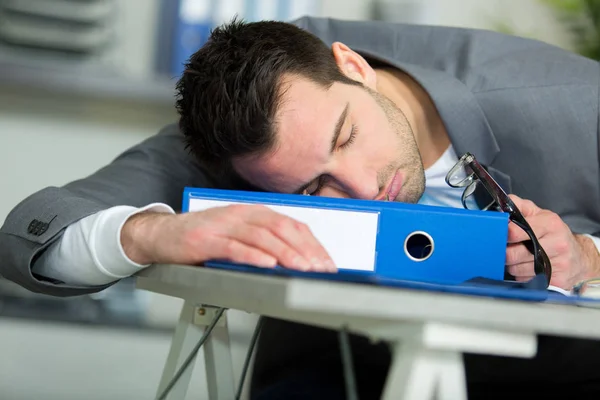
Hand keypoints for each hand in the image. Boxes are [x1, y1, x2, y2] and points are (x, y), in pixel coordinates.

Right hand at [121, 204, 335, 271]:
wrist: (163, 235)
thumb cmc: (204, 238)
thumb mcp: (238, 235)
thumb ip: (263, 242)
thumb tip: (295, 260)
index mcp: (253, 212)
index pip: (290, 225)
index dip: (312, 243)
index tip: (326, 261)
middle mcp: (241, 214)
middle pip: (280, 228)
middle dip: (304, 249)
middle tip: (320, 268)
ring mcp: (223, 225)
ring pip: (261, 237)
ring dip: (285, 254)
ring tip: (302, 268)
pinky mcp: (206, 240)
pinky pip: (234, 247)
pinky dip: (253, 256)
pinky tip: (268, 265)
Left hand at [505, 194, 599, 288]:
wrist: (579, 257)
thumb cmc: (553, 234)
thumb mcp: (539, 215)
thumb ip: (519, 207)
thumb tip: (501, 206)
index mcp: (550, 224)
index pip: (515, 232)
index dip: (502, 235)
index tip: (498, 235)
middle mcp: (557, 243)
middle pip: (513, 254)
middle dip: (504, 254)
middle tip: (504, 250)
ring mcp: (558, 263)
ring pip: (517, 270)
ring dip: (511, 266)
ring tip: (516, 259)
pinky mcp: (557, 280)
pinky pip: (526, 281)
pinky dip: (521, 276)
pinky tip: (526, 269)